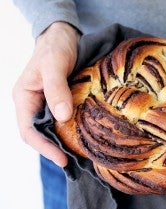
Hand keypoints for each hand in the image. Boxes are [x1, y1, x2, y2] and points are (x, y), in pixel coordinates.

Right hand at [12, 22, 79, 166]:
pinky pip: (64, 119)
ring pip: (53, 128)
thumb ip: (56, 89)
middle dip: (55, 148)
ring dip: (65, 141)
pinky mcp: (61, 101)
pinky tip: (85, 134)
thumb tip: (63, 116)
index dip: (44, 148)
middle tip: (76, 160)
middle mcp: (34, 104)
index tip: (62, 159)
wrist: (63, 36)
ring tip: (82, 153)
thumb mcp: (53, 65)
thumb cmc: (54, 47)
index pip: (28, 131)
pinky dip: (72, 129)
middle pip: (41, 134)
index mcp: (24, 98)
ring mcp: (47, 103)